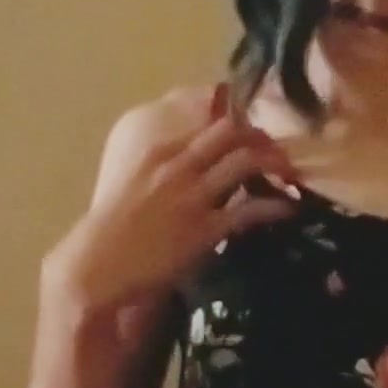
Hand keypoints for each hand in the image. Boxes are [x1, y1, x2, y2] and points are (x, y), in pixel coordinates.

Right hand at [51, 82, 297, 314]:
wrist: (97, 266)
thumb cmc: (112, 232)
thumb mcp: (137, 187)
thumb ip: (164, 174)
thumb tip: (192, 170)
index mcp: (160, 153)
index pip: (210, 121)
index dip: (241, 122)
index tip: (256, 132)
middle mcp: (178, 166)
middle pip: (233, 131)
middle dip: (262, 136)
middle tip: (278, 152)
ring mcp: (193, 196)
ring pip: (246, 160)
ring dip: (275, 163)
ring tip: (290, 174)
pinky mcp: (204, 229)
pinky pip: (251, 210)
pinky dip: (276, 206)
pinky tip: (289, 209)